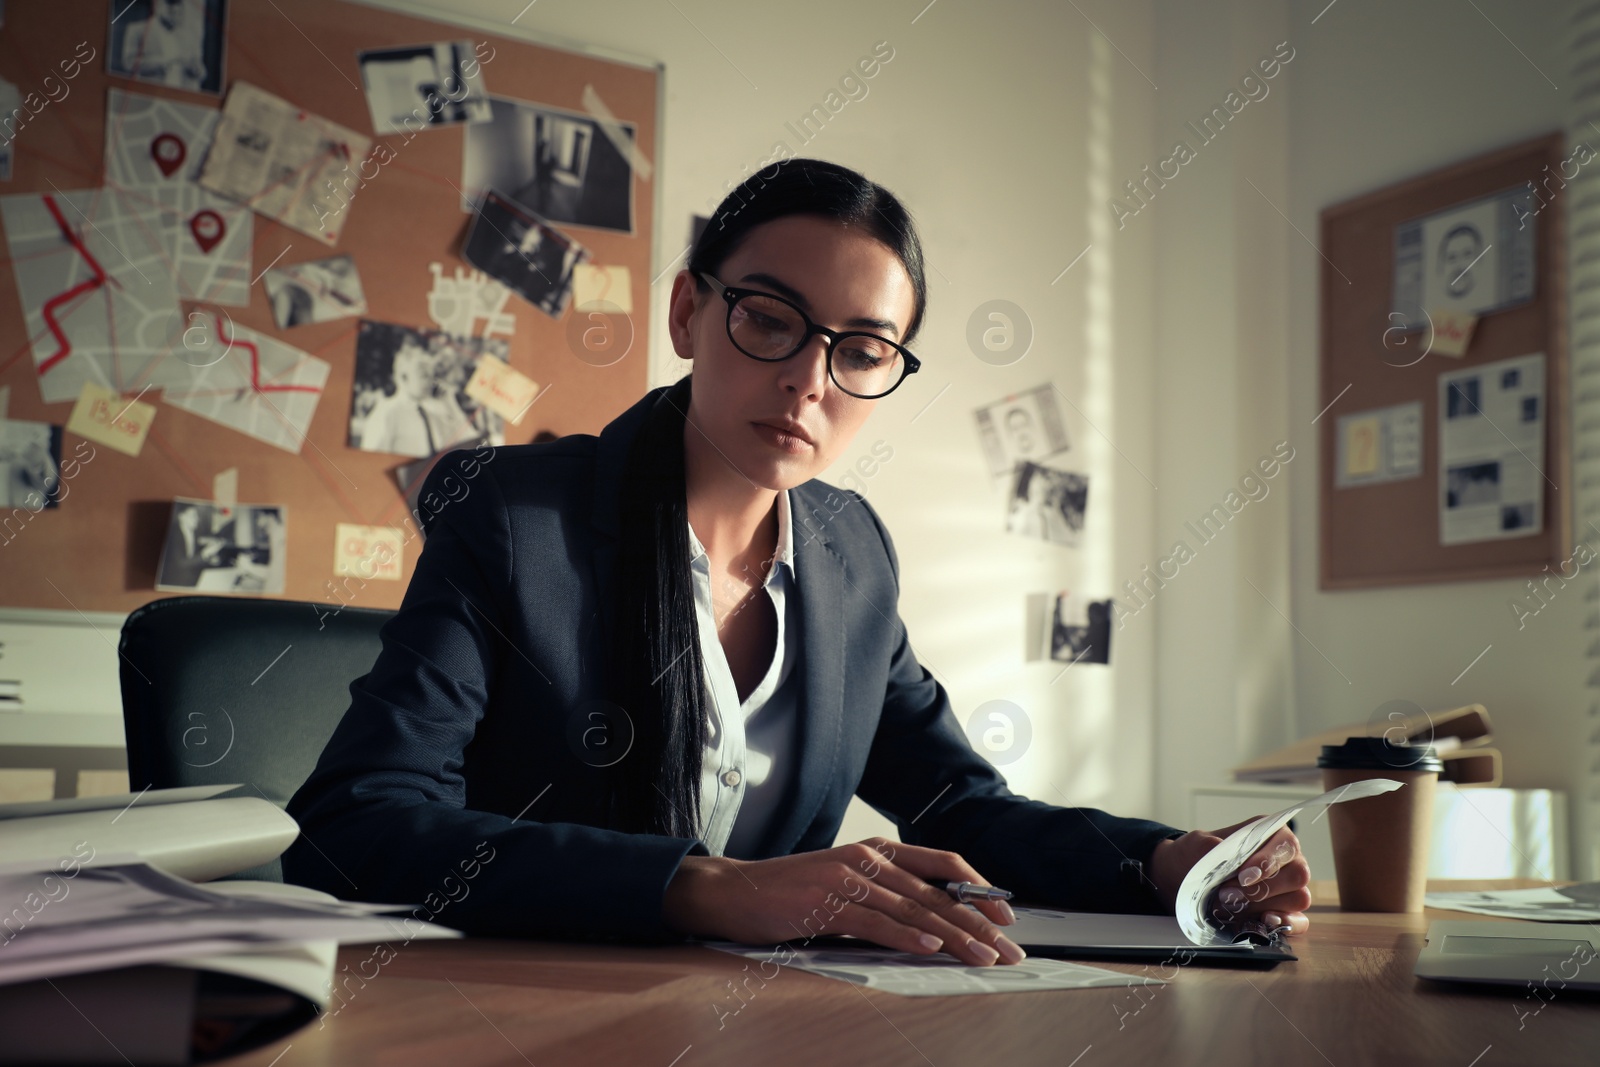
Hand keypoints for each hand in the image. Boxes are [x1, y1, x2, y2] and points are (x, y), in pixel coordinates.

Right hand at [662, 837, 1026, 965]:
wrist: (736, 892)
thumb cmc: (794, 893)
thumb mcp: (848, 884)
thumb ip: (887, 897)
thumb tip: (936, 924)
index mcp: (877, 851)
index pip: (943, 863)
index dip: (978, 887)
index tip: (1005, 913)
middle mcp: (867, 859)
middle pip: (936, 893)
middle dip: (978, 923)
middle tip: (1007, 948)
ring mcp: (846, 879)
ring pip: (913, 910)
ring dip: (954, 936)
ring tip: (983, 956)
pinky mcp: (825, 903)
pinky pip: (875, 922)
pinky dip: (906, 937)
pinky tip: (930, 948)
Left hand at [1147, 819, 1311, 935]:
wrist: (1181, 880)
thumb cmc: (1195, 857)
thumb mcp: (1196, 846)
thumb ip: (1211, 847)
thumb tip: (1225, 854)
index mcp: (1270, 835)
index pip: (1286, 844)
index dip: (1269, 861)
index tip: (1244, 876)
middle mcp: (1286, 860)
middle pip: (1298, 873)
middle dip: (1264, 888)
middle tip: (1229, 894)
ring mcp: (1288, 888)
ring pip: (1299, 898)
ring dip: (1265, 906)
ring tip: (1232, 907)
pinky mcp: (1285, 913)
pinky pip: (1299, 921)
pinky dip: (1284, 924)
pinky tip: (1263, 922)